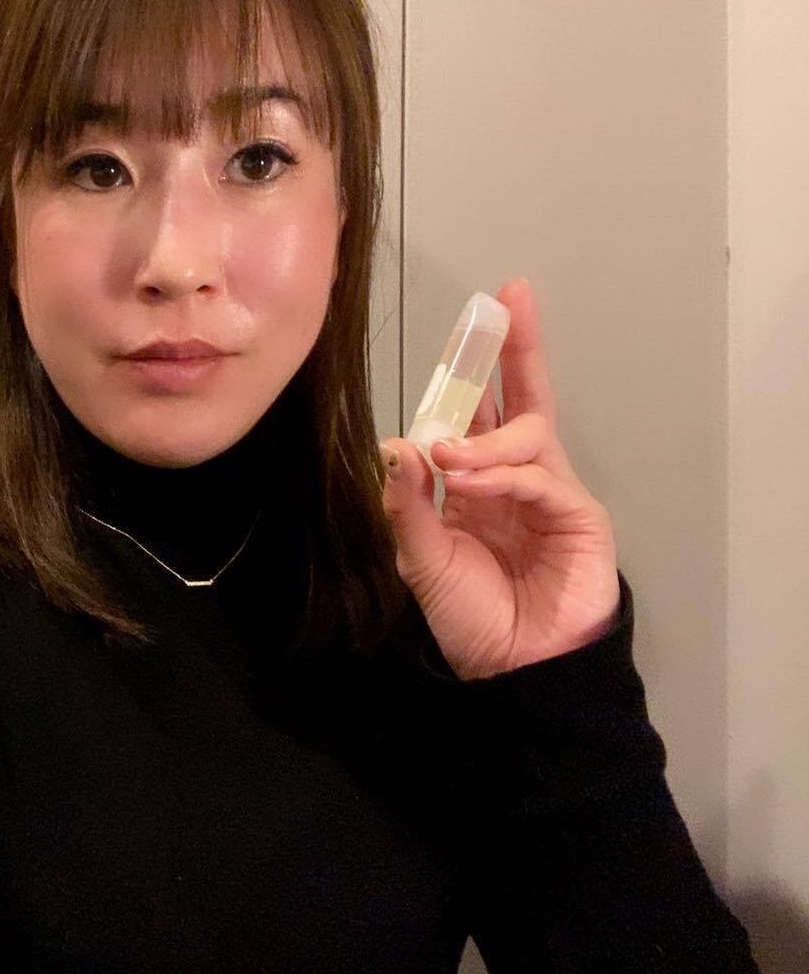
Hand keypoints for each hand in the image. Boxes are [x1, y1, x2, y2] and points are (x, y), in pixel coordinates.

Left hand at [378, 278, 620, 679]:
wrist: (513, 671)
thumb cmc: (470, 617)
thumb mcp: (421, 557)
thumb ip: (408, 503)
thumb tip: (394, 445)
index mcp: (479, 485)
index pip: (479, 416)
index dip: (476, 371)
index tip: (479, 318)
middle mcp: (518, 480)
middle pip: (524, 399)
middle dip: (516, 349)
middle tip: (508, 302)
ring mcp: (552, 495)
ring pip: (528, 435)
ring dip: (483, 439)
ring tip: (448, 457)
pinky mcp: (579, 518)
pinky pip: (539, 478)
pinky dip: (503, 475)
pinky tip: (472, 484)